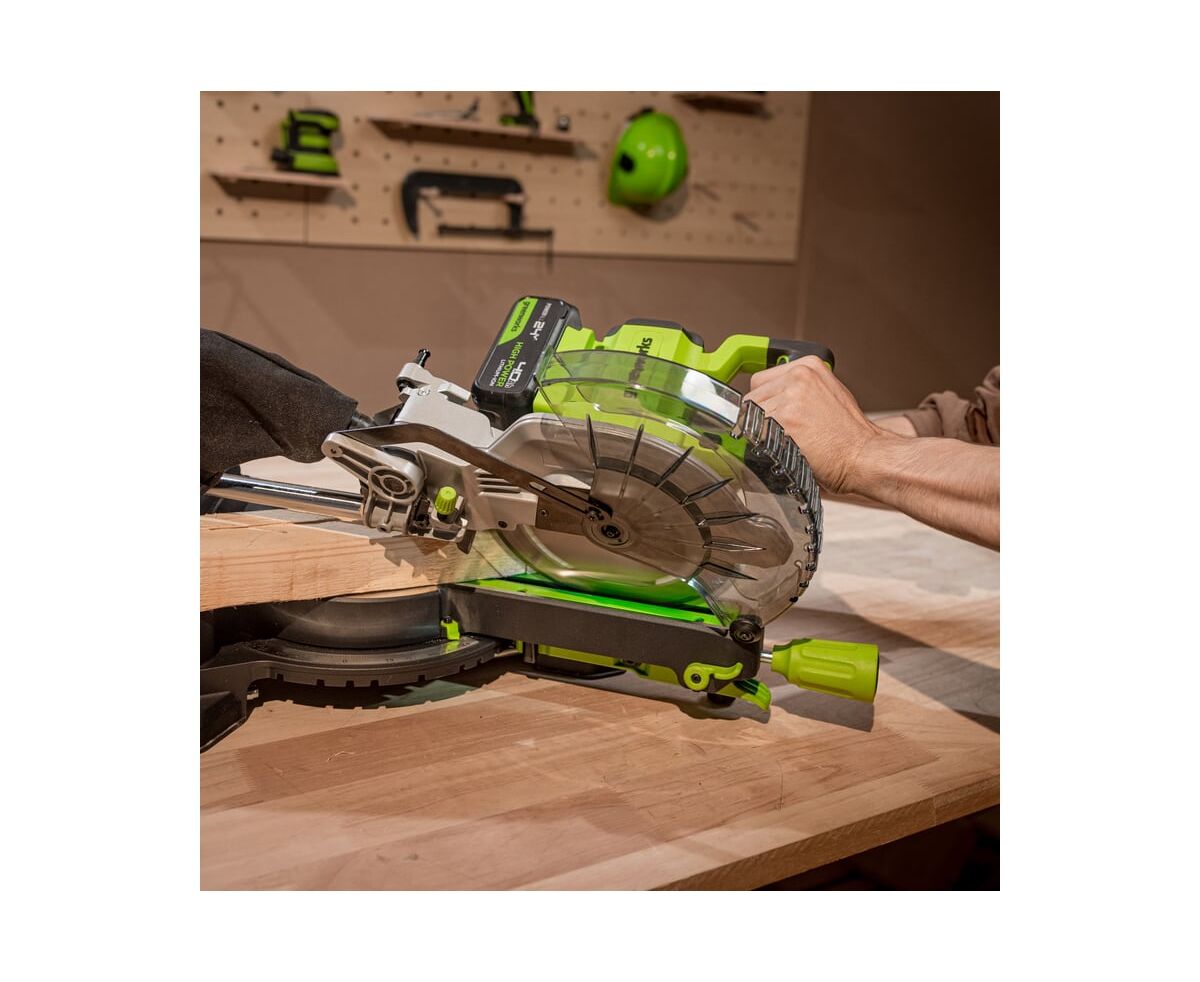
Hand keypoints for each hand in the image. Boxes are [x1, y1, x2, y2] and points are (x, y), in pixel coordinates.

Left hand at [745, 356, 882, 494]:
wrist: (864, 456)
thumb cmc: (849, 436)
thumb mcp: (827, 395)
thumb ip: (798, 391)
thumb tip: (772, 400)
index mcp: (808, 366)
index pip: (761, 380)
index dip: (763, 401)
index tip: (767, 414)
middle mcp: (797, 376)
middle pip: (752, 397)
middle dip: (759, 418)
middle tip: (781, 434)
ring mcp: (789, 397)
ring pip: (749, 416)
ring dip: (759, 432)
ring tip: (786, 442)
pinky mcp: (783, 420)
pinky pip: (752, 433)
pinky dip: (760, 444)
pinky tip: (782, 449)